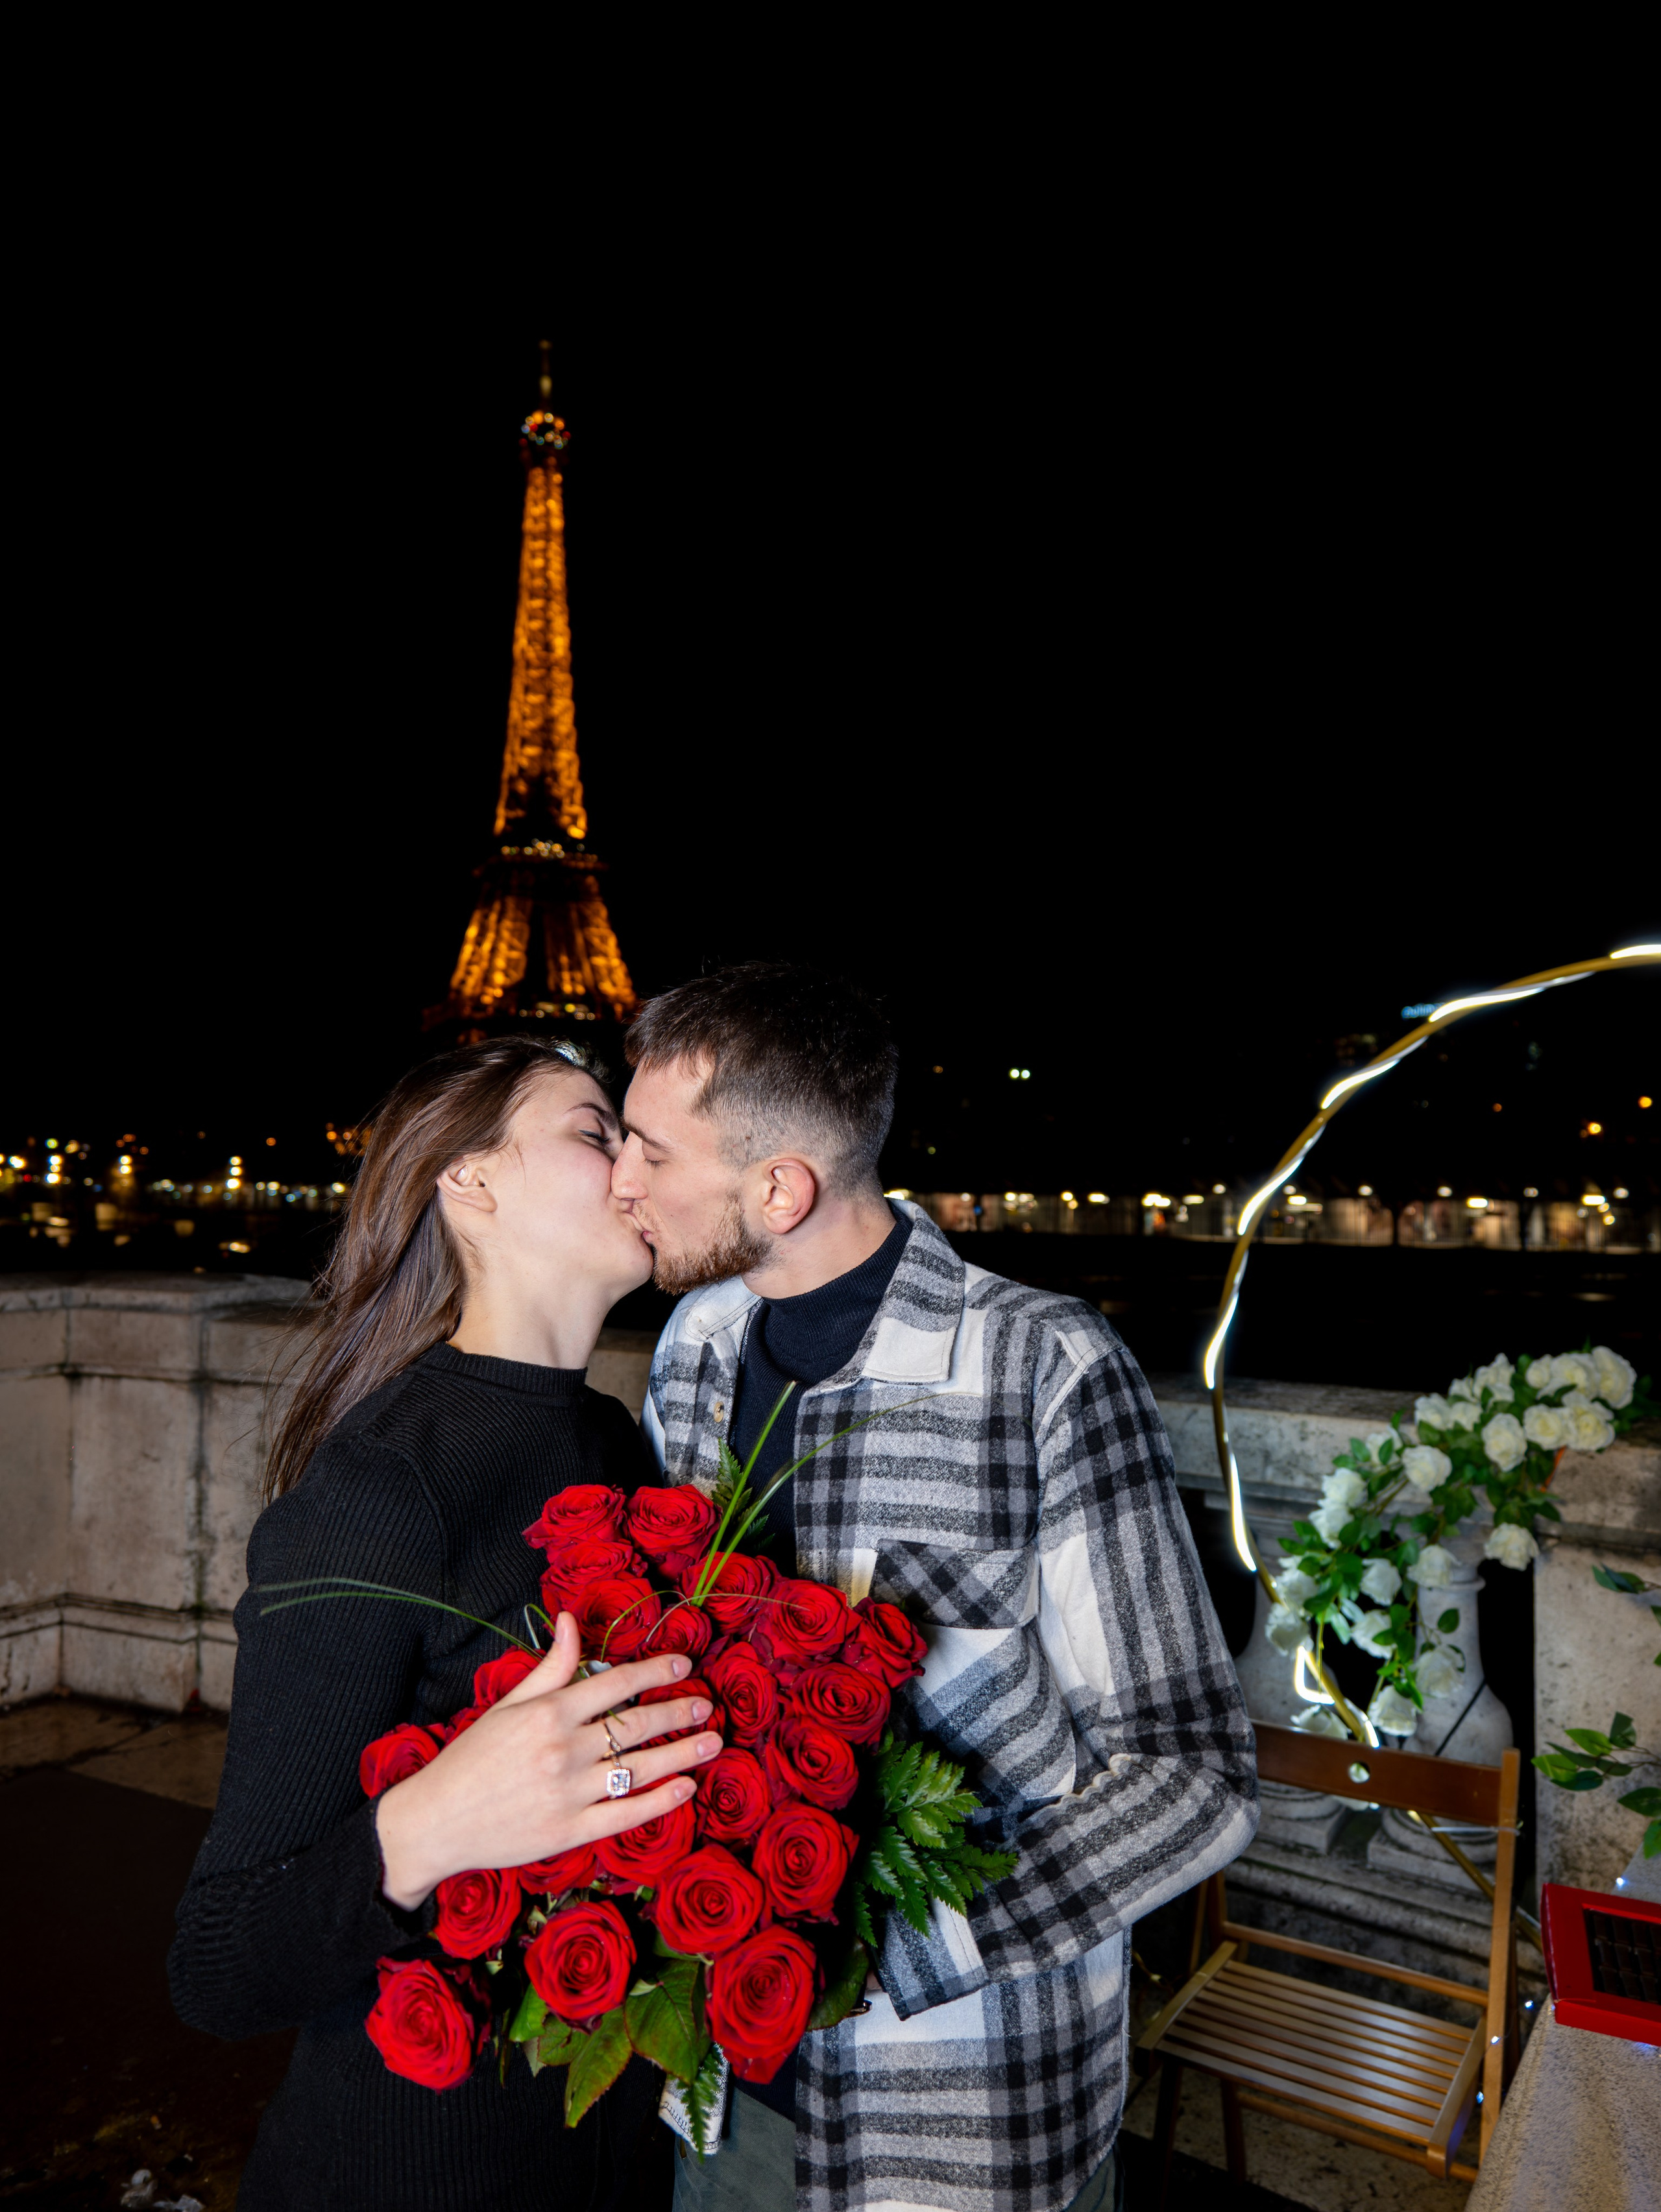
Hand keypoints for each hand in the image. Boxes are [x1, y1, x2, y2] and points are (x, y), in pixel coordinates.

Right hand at [375, 1612, 721, 1908]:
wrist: (435, 1821)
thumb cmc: (471, 1758)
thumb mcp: (507, 1705)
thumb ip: (548, 1667)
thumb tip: (570, 1620)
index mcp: (549, 1712)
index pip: (616, 1683)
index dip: (655, 1671)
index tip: (684, 1664)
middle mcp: (564, 1749)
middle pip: (636, 1724)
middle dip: (678, 1711)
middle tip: (706, 1706)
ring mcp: (569, 1793)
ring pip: (640, 1768)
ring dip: (682, 1754)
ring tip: (712, 1743)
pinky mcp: (569, 1831)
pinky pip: (626, 1814)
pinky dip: (660, 1801)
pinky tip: (686, 1788)